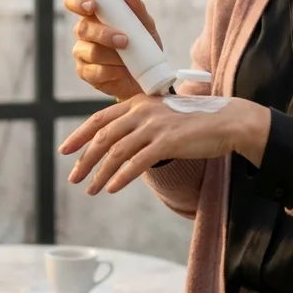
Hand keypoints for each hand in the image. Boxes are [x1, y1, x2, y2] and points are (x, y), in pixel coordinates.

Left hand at [59, 93, 270, 194]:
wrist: (226, 121)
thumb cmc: (196, 122)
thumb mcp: (164, 116)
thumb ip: (142, 123)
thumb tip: (120, 143)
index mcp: (139, 103)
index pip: (100, 118)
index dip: (79, 135)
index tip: (66, 150)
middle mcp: (143, 112)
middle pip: (104, 137)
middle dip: (85, 159)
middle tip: (74, 177)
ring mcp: (155, 126)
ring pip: (117, 152)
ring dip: (100, 173)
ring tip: (91, 189)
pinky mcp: (167, 142)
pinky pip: (137, 163)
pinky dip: (121, 177)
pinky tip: (111, 188)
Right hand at [64, 0, 161, 100]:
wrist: (147, 76)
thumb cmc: (142, 47)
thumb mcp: (145, 27)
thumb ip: (137, 9)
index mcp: (94, 15)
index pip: (75, 2)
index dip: (78, 1)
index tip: (92, 6)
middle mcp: (84, 32)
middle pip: (83, 28)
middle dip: (104, 34)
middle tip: (124, 40)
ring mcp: (82, 53)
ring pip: (90, 51)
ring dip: (112, 56)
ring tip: (128, 60)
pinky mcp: (85, 72)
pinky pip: (93, 71)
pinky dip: (111, 71)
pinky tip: (121, 71)